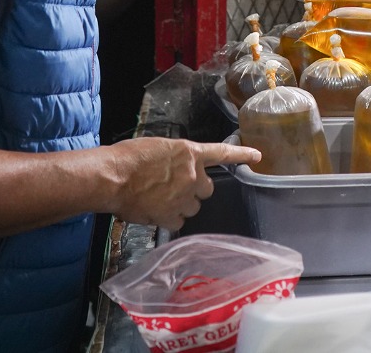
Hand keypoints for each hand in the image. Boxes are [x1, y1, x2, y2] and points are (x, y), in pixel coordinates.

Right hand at [104, 138, 260, 229]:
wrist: (113, 177)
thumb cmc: (128, 157)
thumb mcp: (157, 149)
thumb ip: (174, 161)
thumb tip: (172, 172)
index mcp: (189, 153)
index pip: (222, 153)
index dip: (242, 154)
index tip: (257, 156)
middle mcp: (192, 174)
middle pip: (206, 188)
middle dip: (195, 189)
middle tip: (175, 188)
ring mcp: (184, 196)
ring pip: (193, 206)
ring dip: (181, 204)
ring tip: (159, 199)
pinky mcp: (172, 215)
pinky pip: (178, 221)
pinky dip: (168, 218)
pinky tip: (154, 211)